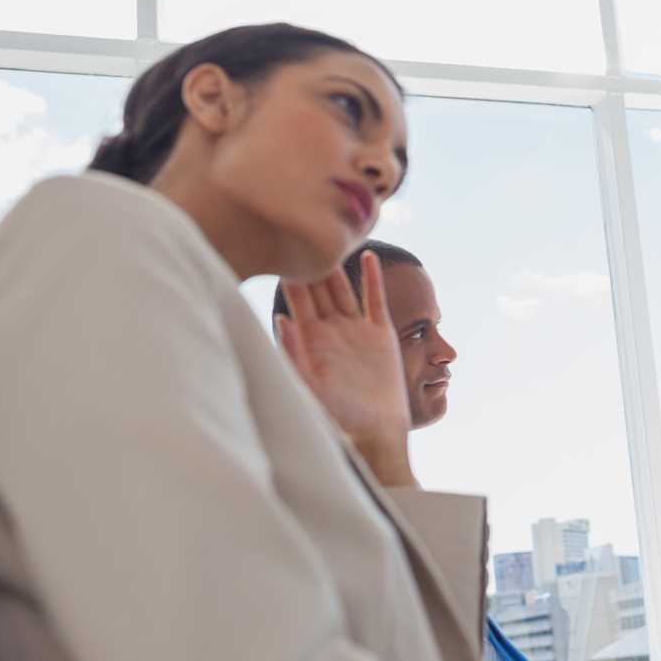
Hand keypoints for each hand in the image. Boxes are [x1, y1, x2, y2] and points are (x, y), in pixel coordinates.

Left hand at [275, 252, 414, 485]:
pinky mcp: (380, 335)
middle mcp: (331, 331)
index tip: (280, 246)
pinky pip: (375, 301)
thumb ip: (294, 354)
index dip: (291, 275)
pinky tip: (368, 257)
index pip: (297, 300)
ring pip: (344, 289)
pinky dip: (372, 279)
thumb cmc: (339, 416)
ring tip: (333, 237)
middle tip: (303, 229)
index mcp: (310, 341)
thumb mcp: (310, 386)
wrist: (375, 430)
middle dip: (311, 262)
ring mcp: (356, 331)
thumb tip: (280, 319)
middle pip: (319, 289)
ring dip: (337, 266)